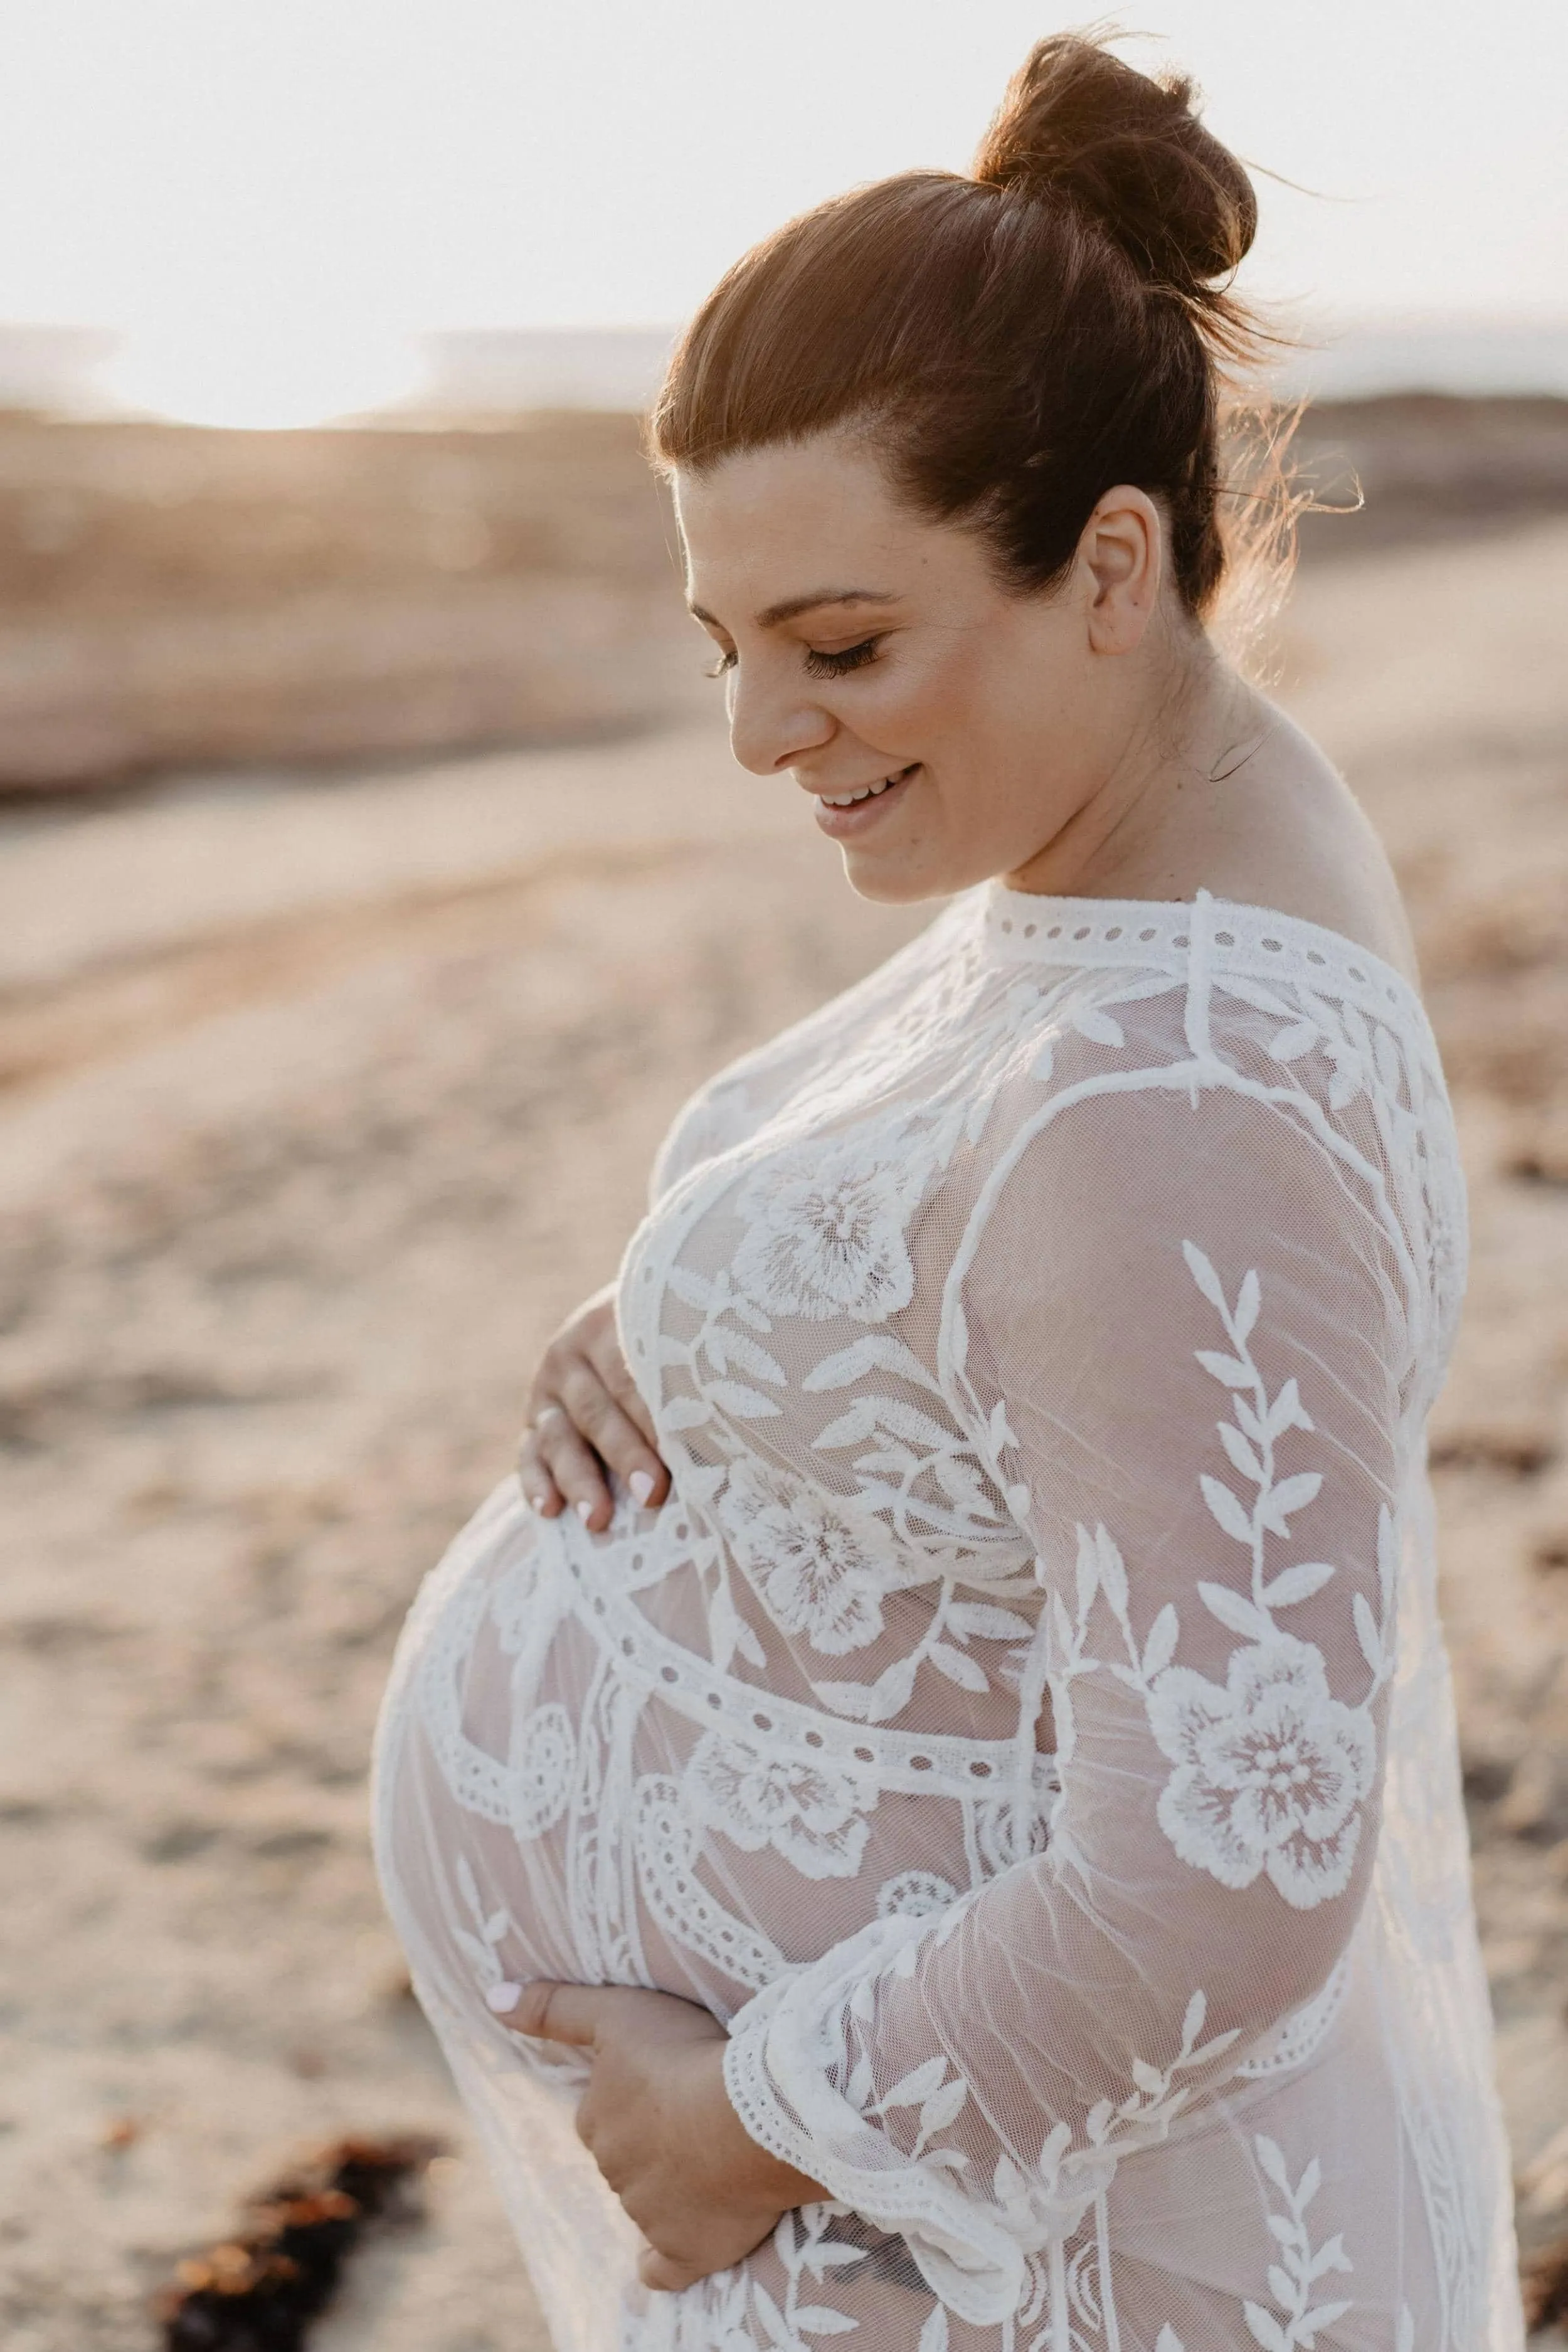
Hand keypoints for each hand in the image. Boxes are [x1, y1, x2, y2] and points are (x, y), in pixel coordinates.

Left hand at [491, 1980, 825, 2290]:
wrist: (746, 2117)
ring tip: (717, 2156)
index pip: (604, 2113)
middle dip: (652, 2142)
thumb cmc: (683, 2056)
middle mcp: (615, 2172)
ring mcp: (649, 2216)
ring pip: (650, 2204)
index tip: (665, 2082)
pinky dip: (661, 2266)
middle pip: (627, 2158)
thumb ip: (555, 2008)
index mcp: (596, 2120)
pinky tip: (661, 2261)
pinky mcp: (687, 2251)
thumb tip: (493, 2001)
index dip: (634, 2098)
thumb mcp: (616, 2013)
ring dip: (672, 2187)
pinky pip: (664, 2269)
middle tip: (697, 2114)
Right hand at [518, 1284, 670, 1533]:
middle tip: (652, 1494)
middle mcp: (571, 1352)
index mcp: (612, 1324)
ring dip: (579, 1480)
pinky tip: (549, 1510)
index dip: (655, 1418)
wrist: (632, 1321)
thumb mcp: (679, 1343)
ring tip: (598, 1519)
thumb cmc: (674, 1341)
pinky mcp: (534, 1419)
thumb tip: (726, 1444)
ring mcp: (548, 1387)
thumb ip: (692, 1382)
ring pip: (559, 1436)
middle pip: (597, 1409)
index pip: (632, 1375)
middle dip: (626, 1455)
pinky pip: (529, 1454)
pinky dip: (536, 1483)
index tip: (682, 1457)